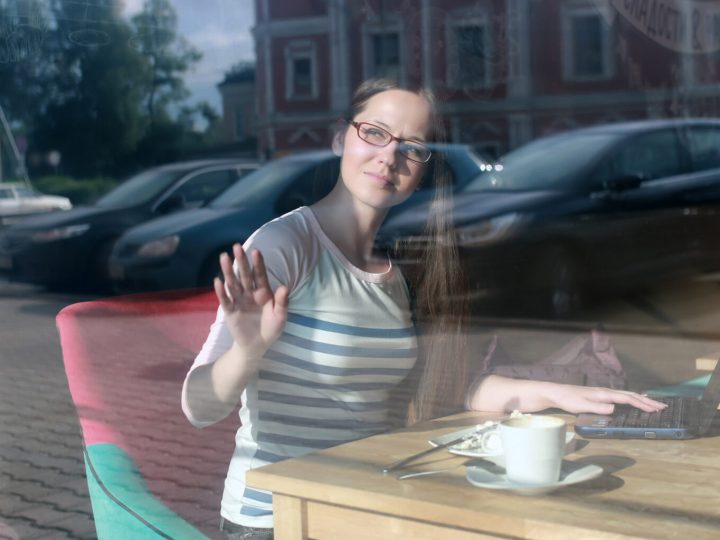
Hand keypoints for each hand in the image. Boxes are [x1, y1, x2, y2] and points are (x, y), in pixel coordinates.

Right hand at [215, 243, 288, 358]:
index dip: (258, 264)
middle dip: (241, 262)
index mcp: (263, 293)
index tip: (256, 251)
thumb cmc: (271, 328)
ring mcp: (239, 301)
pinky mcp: (230, 311)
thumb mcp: (280, 317)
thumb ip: (282, 302)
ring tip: (224, 257)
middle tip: (236, 246)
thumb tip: (284, 287)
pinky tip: (218, 281)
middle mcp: (250, 294)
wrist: (257, 346)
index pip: (260, 275)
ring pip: (233, 284)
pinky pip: (225, 300)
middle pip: (245, 276)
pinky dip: (221, 292)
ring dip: (228, 271)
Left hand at [548, 384, 667, 414]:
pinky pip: (621, 397)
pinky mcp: (601, 395)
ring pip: (627, 395)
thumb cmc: (568, 400)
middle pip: (631, 395)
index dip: (642, 404)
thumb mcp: (581, 406)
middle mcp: (606, 391)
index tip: (655, 409)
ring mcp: (604, 392)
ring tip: (654, 404)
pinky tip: (634, 401)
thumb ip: (597, 408)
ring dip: (641, 400)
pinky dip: (632, 399)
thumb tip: (614, 408)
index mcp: (604, 394)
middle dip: (647, 401)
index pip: (627, 399)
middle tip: (663, 406)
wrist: (557, 393)